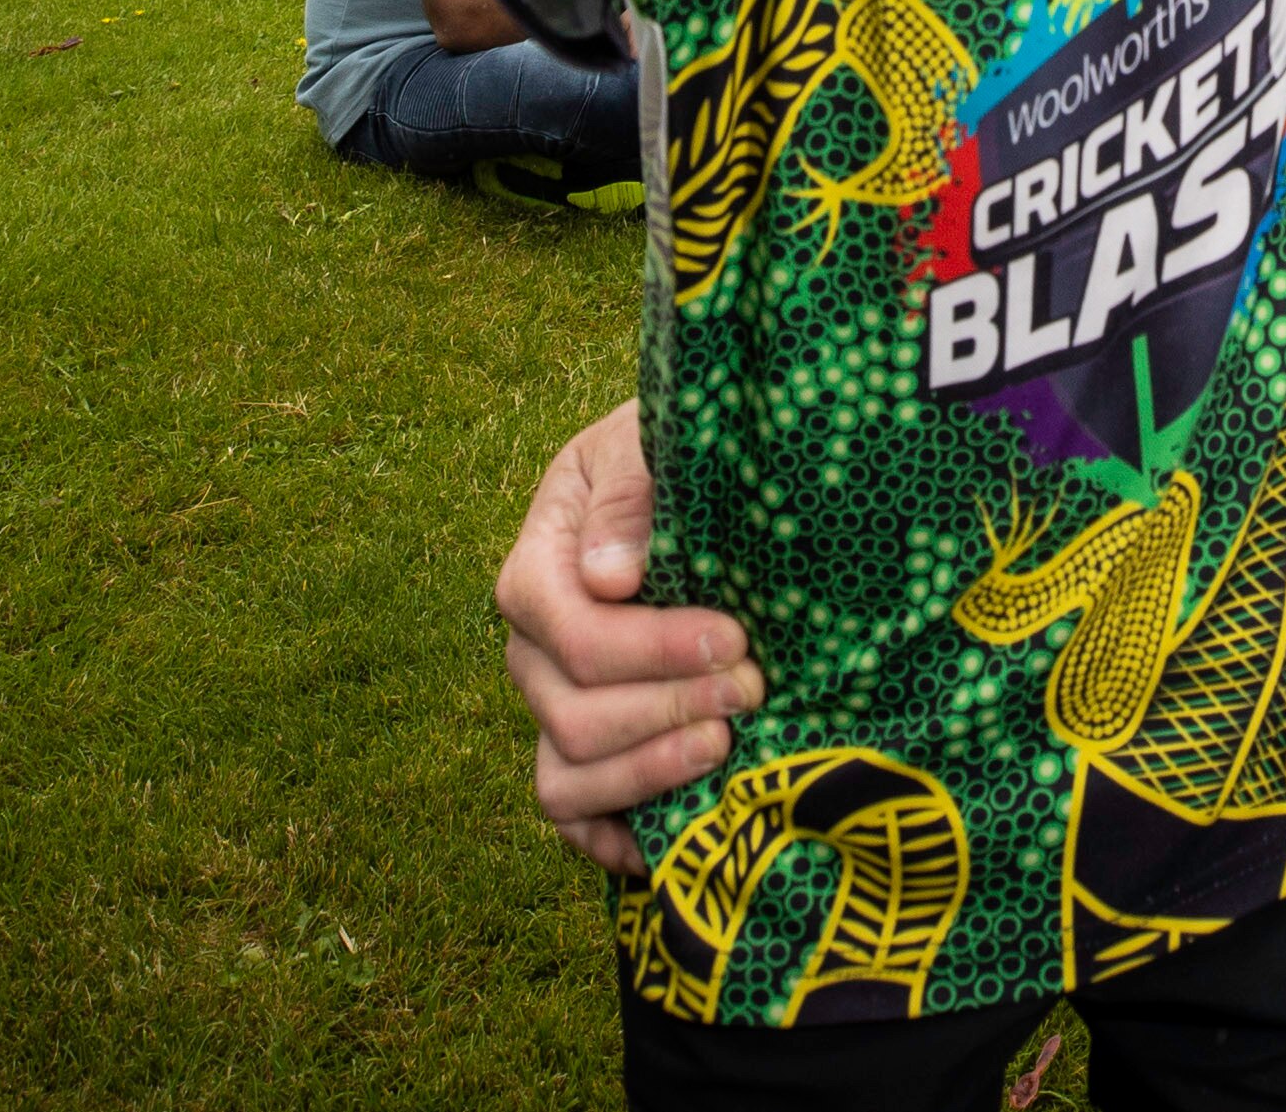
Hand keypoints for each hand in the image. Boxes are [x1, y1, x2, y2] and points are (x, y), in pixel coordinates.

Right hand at [497, 402, 760, 877]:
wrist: (698, 486)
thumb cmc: (675, 460)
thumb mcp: (650, 444)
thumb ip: (631, 498)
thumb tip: (609, 579)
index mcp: (540, 567)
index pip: (570, 631)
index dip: (650, 648)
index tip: (733, 637)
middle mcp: (533, 651)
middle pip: (572, 713)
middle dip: (667, 709)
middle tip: (752, 688)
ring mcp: (554, 709)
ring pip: (566, 778)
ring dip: (648, 773)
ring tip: (726, 747)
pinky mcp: (587, 756)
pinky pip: (575, 821)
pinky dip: (615, 841)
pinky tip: (675, 835)